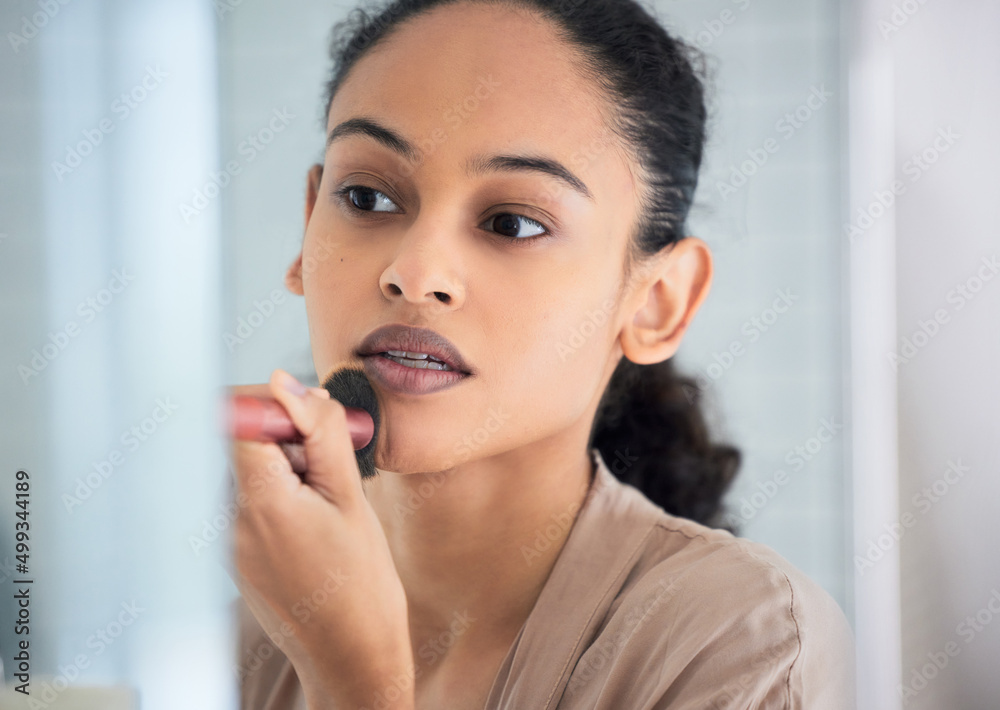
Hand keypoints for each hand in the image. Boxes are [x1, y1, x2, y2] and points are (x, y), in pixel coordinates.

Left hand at [229, 369, 414, 708]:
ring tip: (328, 497)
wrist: (350, 654)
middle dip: (287, 436)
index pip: (235, 417)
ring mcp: (225, 539)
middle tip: (333, 459)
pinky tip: (315, 518)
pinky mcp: (232, 553)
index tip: (311, 419)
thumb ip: (319, 432)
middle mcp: (228, 520)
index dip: (274, 405)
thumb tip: (288, 382)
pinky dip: (280, 492)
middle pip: (239, 440)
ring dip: (286, 464)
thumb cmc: (360, 584)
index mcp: (258, 501)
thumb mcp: (350, 496)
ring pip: (246, 467)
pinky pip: (247, 498)